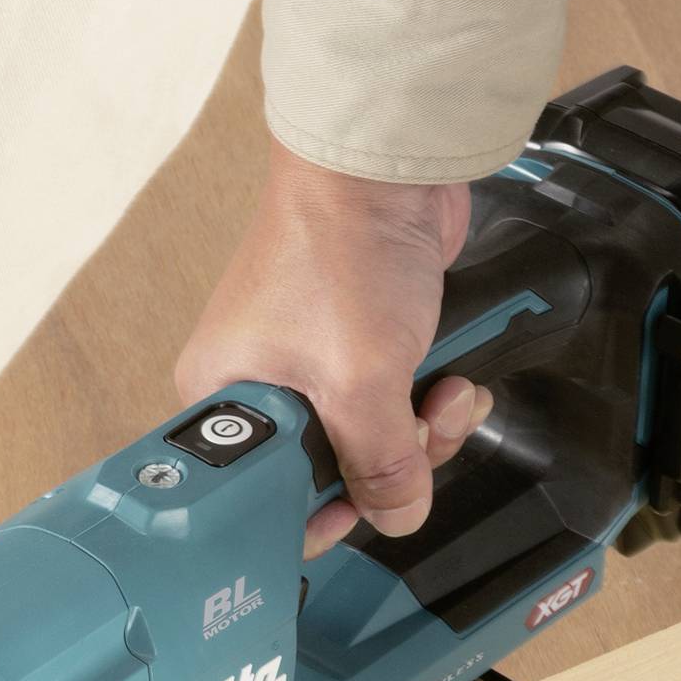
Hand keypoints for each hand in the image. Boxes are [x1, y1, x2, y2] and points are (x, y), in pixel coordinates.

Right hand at [175, 144, 493, 554]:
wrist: (383, 164)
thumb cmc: (338, 250)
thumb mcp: (360, 381)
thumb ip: (380, 464)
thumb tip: (398, 515)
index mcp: (224, 398)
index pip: (261, 493)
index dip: (316, 512)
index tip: (362, 513)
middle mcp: (261, 385)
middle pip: (329, 469)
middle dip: (391, 462)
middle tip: (418, 436)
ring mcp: (313, 361)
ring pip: (373, 437)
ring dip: (425, 428)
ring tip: (447, 395)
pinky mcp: (360, 339)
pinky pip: (396, 399)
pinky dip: (432, 397)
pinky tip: (455, 377)